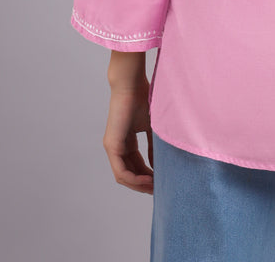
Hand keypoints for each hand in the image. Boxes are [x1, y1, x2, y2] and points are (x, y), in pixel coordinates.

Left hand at [102, 78, 153, 193]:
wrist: (131, 85)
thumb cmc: (143, 99)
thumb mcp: (152, 128)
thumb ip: (153, 147)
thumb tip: (159, 167)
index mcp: (126, 141)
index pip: (136, 165)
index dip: (149, 176)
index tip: (162, 181)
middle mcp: (117, 147)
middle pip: (130, 174)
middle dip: (144, 184)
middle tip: (160, 190)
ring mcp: (112, 147)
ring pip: (124, 176)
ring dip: (140, 185)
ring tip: (156, 187)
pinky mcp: (111, 146)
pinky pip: (121, 171)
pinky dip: (134, 179)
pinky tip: (148, 180)